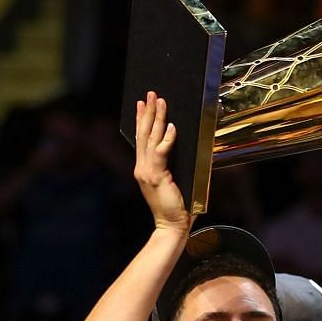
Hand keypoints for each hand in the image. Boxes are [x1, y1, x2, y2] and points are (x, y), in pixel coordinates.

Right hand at [132, 92, 190, 233]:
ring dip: (156, 118)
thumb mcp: (172, 182)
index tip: (141, 104)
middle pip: (143, 134)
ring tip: (159, 101)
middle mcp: (142, 168)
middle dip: (147, 112)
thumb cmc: (176, 207)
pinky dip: (167, 139)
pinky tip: (171, 126)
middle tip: (150, 94)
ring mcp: (147, 172)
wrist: (172, 226)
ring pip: (150, 139)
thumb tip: (181, 148)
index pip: (141, 139)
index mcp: (144, 169)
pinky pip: (161, 153)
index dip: (141, 120)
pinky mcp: (157, 176)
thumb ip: (171, 167)